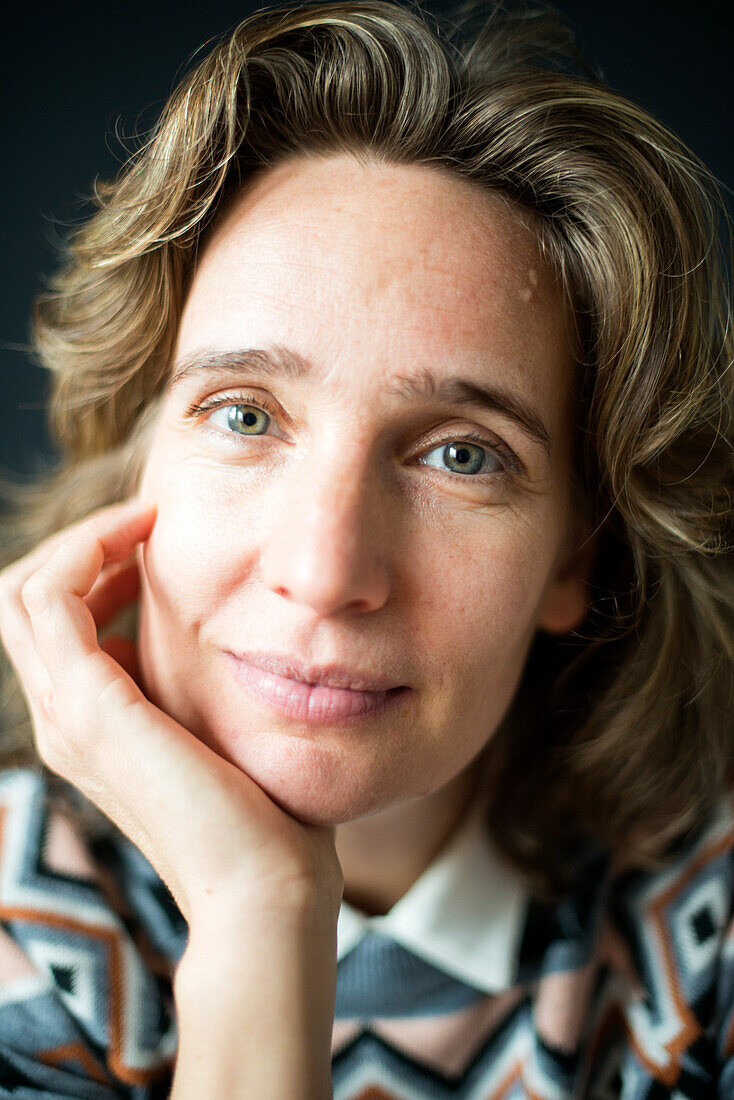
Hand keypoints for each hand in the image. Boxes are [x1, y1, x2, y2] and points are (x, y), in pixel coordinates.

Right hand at [0, 499, 343, 929]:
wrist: (266, 885)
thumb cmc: (263, 810)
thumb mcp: (218, 722)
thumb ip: (196, 677)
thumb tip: (220, 623)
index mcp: (89, 722)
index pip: (56, 620)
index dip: (96, 566)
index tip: (158, 538)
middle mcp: (62, 717)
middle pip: (27, 600)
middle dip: (83, 544)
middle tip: (147, 518)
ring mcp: (66, 714)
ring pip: (24, 591)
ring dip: (82, 538)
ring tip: (145, 517)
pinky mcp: (88, 708)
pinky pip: (50, 598)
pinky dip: (86, 549)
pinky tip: (146, 533)